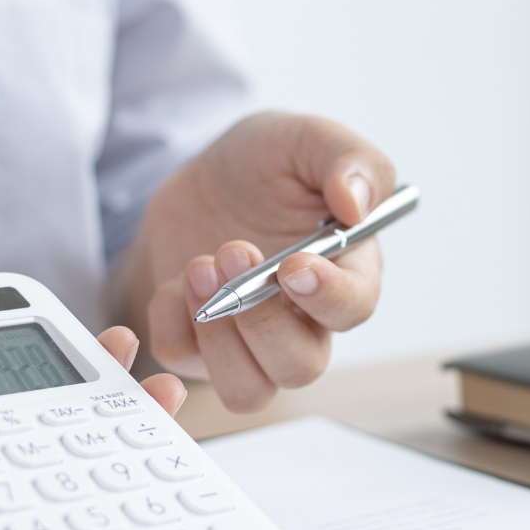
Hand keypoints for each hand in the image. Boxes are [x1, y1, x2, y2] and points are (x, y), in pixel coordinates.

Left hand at [122, 112, 395, 412]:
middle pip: (300, 366)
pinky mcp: (200, 347)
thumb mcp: (306, 139)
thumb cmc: (265, 166)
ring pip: (248, 390)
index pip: (354, 309)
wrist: (199, 180)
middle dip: (260, 317)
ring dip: (219, 339)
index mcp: (346, 273)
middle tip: (231, 250)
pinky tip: (175, 280)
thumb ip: (348, 160)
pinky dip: (172, 323)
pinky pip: (183, 361)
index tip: (294, 265)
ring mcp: (251, 343)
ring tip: (198, 268)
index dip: (327, 296)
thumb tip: (357, 204)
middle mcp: (305, 322)